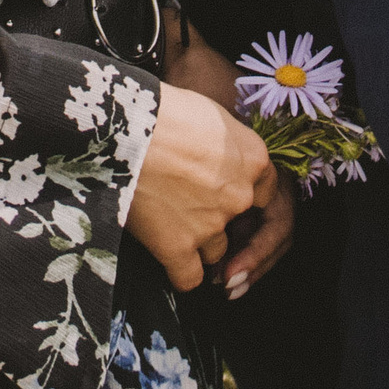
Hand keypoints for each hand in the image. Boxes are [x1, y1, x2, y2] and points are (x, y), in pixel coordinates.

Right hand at [126, 81, 276, 296]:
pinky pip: (189, 278)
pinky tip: (168, 256)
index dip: (239, 191)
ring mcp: (210, 225)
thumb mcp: (210, 112)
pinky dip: (181, 272)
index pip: (264, 190)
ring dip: (196, 241)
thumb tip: (223, 153)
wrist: (125, 128)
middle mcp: (240, 196)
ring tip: (166, 220)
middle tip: (185, 201)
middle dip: (216, 216)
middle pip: (237, 221)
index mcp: (254, 160)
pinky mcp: (177, 247)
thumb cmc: (162, 110)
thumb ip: (229, 143)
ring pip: (215, 250)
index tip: (218, 188)